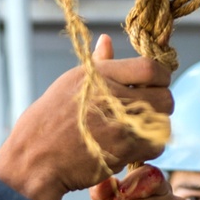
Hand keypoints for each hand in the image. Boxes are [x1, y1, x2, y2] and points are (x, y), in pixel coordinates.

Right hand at [0, 34, 171, 199]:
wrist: (34, 159)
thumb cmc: (47, 121)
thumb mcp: (68, 83)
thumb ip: (98, 64)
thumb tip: (107, 40)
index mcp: (100, 75)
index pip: (151, 67)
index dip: (161, 76)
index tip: (156, 84)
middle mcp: (113, 97)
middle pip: (165, 97)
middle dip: (162, 105)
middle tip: (149, 112)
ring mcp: (120, 125)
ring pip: (163, 123)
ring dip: (156, 127)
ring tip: (139, 130)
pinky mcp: (123, 150)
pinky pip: (155, 146)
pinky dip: (150, 148)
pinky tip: (135, 147)